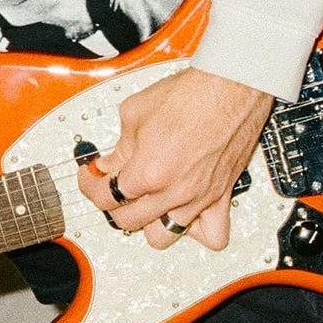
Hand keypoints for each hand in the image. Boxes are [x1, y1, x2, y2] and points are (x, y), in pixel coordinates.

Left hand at [77, 67, 272, 250]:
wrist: (231, 86)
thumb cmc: (192, 93)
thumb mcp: (135, 112)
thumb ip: (118, 146)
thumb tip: (108, 164)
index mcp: (148, 171)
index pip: (106, 196)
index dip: (91, 185)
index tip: (92, 177)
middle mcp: (174, 192)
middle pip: (128, 221)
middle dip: (113, 203)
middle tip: (114, 184)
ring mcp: (198, 198)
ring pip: (161, 236)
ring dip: (148, 221)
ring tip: (146, 201)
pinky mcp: (221, 196)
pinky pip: (211, 236)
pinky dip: (196, 231)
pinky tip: (184, 213)